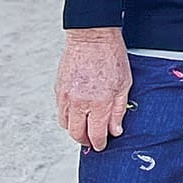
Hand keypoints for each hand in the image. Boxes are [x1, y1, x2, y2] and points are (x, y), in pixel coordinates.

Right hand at [56, 28, 132, 150]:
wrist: (92, 37)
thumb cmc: (112, 58)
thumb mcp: (124, 85)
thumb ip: (118, 110)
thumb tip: (115, 131)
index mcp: (99, 103)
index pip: (96, 134)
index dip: (99, 143)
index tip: (102, 145)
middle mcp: (79, 102)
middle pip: (77, 133)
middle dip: (85, 140)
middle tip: (92, 140)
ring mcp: (66, 96)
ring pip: (65, 124)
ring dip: (74, 129)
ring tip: (85, 127)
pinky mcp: (58, 89)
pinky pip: (60, 110)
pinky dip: (68, 116)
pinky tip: (78, 112)